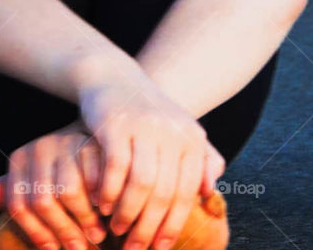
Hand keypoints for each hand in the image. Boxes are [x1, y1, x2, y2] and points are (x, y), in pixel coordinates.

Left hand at [0, 118, 108, 249]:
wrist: (92, 138)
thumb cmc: (60, 169)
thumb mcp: (34, 180)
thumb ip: (12, 193)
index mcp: (20, 159)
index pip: (20, 206)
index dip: (38, 233)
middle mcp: (40, 148)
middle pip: (44, 202)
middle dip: (64, 230)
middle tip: (79, 248)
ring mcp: (65, 142)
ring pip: (70, 192)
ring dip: (85, 219)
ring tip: (96, 234)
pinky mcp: (91, 141)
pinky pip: (95, 178)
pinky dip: (102, 198)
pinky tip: (106, 210)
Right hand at [78, 78, 225, 249]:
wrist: (115, 79)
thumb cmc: (148, 116)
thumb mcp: (178, 133)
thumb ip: (200, 159)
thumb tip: (210, 191)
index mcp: (192, 138)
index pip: (187, 192)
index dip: (173, 226)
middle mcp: (173, 131)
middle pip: (164, 193)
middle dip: (148, 228)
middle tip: (134, 249)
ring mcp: (145, 126)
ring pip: (142, 183)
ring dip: (128, 213)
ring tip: (116, 229)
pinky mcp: (118, 124)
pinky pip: (116, 167)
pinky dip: (110, 191)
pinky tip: (102, 205)